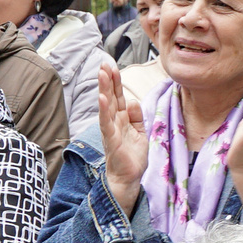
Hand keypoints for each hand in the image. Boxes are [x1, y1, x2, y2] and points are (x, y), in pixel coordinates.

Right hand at [97, 64, 149, 216]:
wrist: (129, 178)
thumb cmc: (132, 157)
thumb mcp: (140, 133)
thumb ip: (137, 117)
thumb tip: (134, 101)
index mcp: (122, 120)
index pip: (118, 97)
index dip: (116, 82)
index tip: (113, 66)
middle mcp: (114, 122)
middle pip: (111, 97)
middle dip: (108, 81)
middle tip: (105, 64)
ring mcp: (111, 130)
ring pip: (106, 107)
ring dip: (104, 90)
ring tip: (102, 74)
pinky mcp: (111, 140)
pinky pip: (107, 123)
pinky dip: (104, 110)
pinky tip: (102, 99)